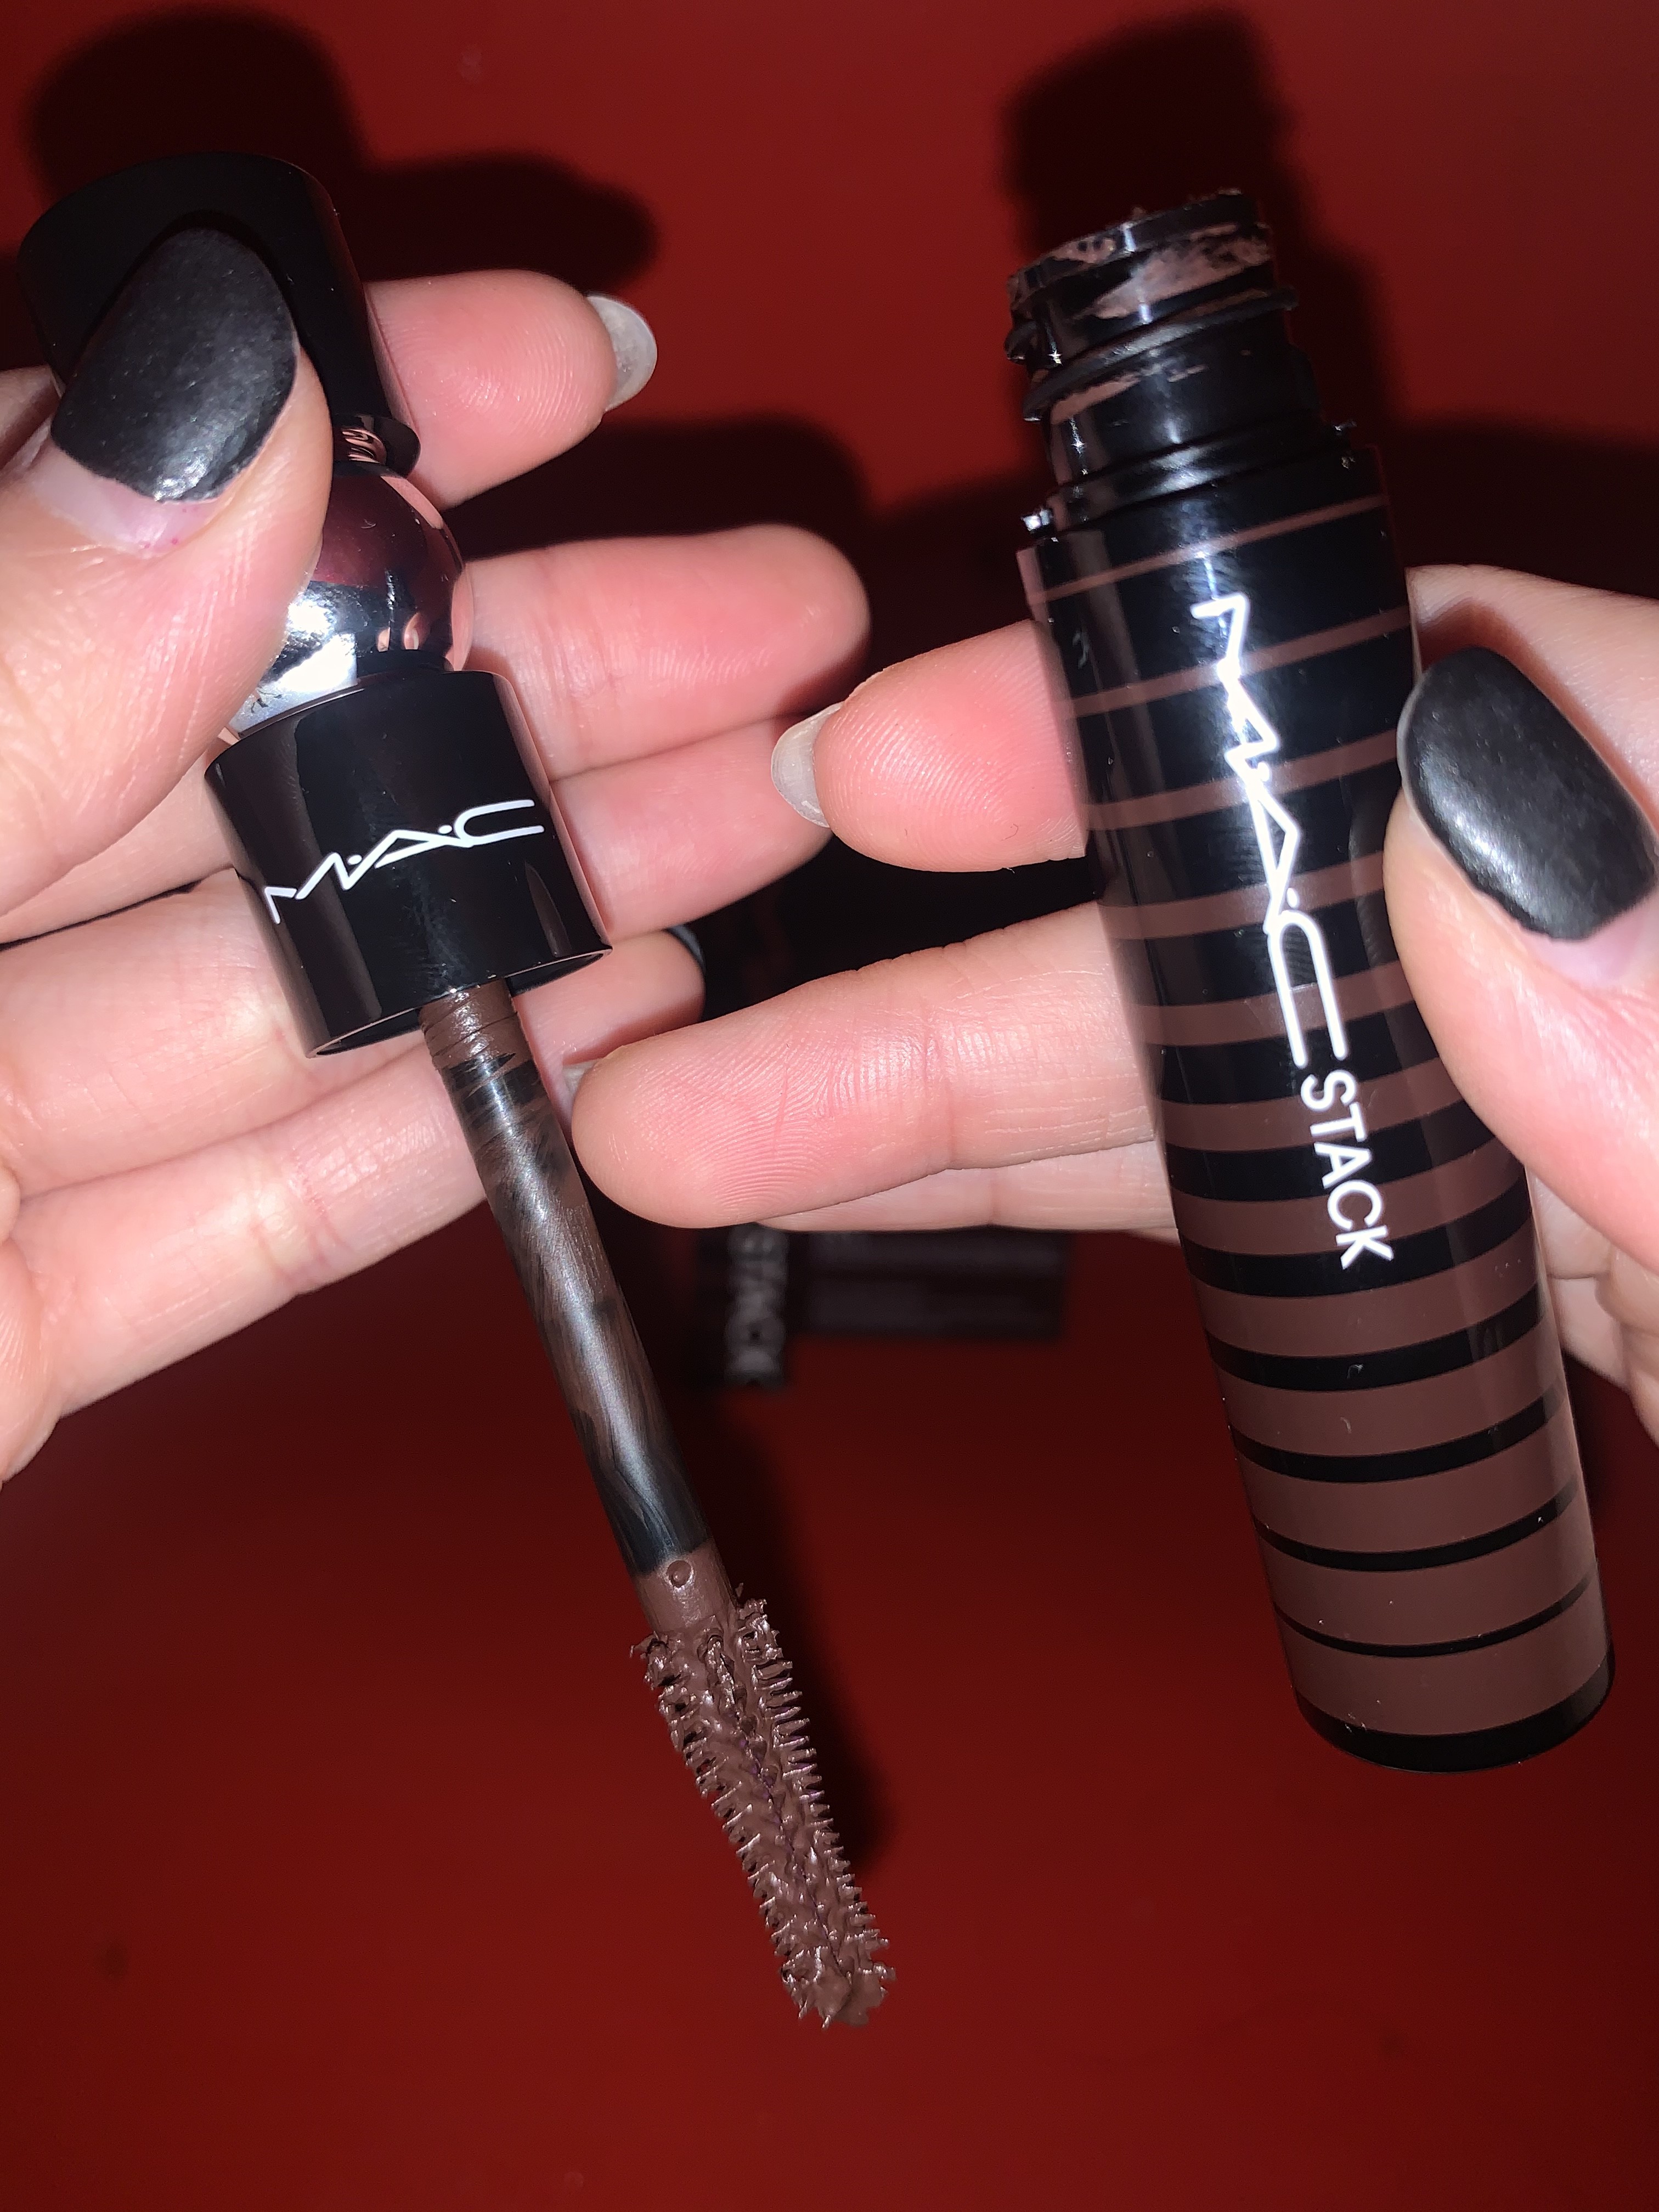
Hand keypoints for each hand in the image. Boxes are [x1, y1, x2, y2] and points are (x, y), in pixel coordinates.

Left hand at [0, 253, 865, 1473]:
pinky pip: (238, 1205)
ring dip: (529, 902)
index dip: (336, 428)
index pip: (97, 517)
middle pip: (239, 760)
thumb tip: (220, 401)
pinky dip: (420, 1128)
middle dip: (516, 685)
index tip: (555, 370)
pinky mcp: (3, 1317)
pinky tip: (605, 1033)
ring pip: (275, 979)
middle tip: (768, 625)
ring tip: (762, 819)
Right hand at [573, 565, 1658, 1444]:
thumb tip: (1470, 808)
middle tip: (711, 1017)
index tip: (908, 760)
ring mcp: (1563, 1122)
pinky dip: (1101, 1191)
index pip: (1446, 697)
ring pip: (1231, 1068)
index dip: (1157, 705)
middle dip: (974, 965)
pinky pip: (1279, 1192)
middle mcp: (1622, 976)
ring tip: (707, 1136)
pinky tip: (915, 1187)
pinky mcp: (1517, 1265)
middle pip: (1269, 911)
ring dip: (967, 1101)